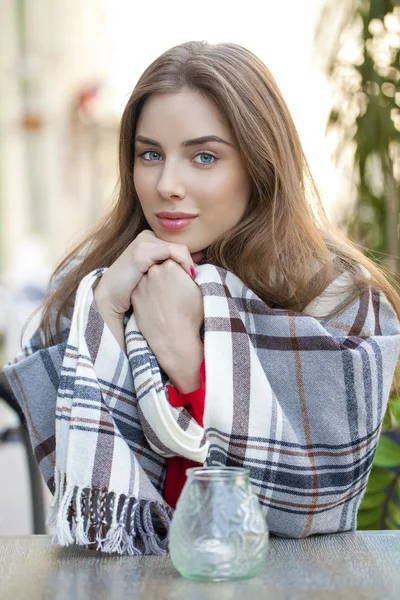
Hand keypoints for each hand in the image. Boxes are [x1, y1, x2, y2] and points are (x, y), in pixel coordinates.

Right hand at [94, 230, 194, 318]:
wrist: (110, 296)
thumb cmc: (133, 288)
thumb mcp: (154, 273)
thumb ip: (172, 264)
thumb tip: (198, 258)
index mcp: (149, 238)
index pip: (176, 244)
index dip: (188, 258)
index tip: (194, 273)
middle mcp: (146, 236)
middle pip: (179, 245)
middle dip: (189, 260)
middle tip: (194, 277)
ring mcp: (143, 242)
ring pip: (179, 248)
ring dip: (188, 263)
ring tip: (191, 278)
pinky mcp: (142, 252)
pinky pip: (173, 252)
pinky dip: (184, 263)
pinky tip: (188, 275)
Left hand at [131, 259, 203, 391]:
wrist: (173, 339)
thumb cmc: (190, 315)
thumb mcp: (199, 289)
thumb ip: (193, 271)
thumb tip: (190, 264)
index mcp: (170, 266)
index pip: (176, 258)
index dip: (183, 268)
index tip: (189, 279)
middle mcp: (153, 271)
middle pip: (162, 264)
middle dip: (170, 272)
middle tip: (178, 288)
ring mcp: (141, 283)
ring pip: (151, 275)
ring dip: (159, 280)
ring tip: (168, 297)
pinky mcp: (135, 295)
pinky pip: (144, 287)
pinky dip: (150, 291)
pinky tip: (158, 303)